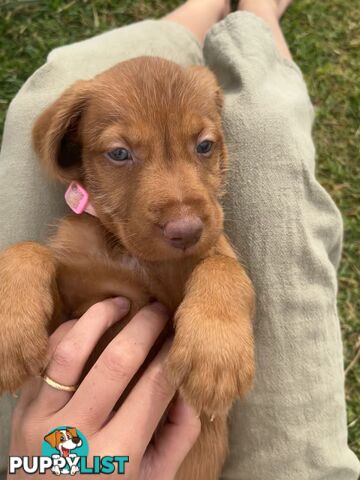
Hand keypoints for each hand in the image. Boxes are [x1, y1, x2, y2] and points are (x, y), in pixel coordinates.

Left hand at [8, 298, 199, 478]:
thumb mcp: (155, 477)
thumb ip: (180, 433)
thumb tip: (191, 382)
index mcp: (117, 456)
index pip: (155, 386)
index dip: (173, 353)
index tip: (181, 336)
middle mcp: (76, 436)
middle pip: (117, 362)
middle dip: (145, 326)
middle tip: (160, 309)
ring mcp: (42, 419)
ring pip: (72, 350)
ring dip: (100, 316)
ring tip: (122, 303)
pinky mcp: (22, 408)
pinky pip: (44, 357)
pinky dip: (66, 332)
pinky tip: (86, 322)